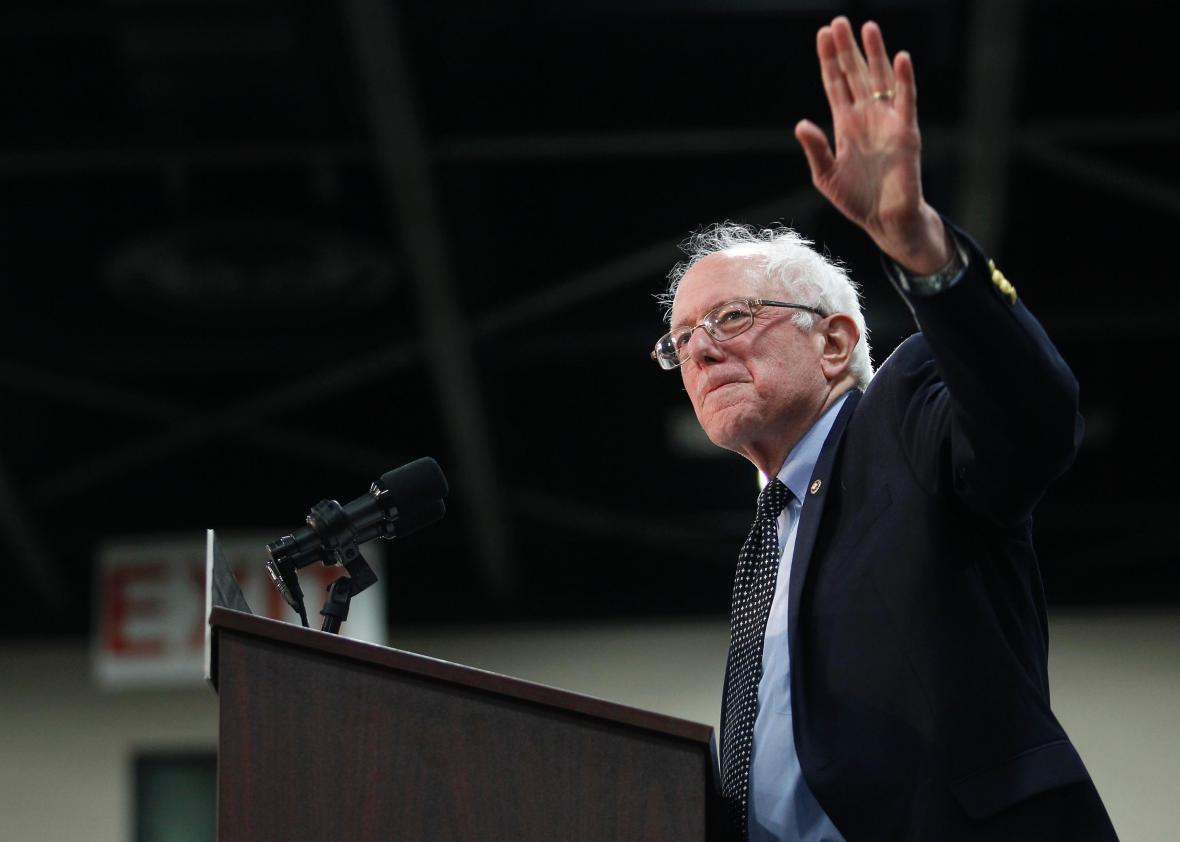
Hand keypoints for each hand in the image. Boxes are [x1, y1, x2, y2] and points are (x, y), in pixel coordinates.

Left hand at [795, 17, 948, 274]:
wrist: (885, 220)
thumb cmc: (856, 199)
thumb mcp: (826, 176)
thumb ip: (816, 149)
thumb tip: (801, 124)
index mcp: (845, 125)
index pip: (835, 84)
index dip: (828, 60)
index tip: (822, 35)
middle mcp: (866, 117)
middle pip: (855, 74)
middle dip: (847, 48)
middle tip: (839, 21)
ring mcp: (887, 121)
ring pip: (880, 80)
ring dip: (875, 54)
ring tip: (868, 27)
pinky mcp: (906, 132)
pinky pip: (906, 101)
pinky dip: (904, 80)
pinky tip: (900, 59)